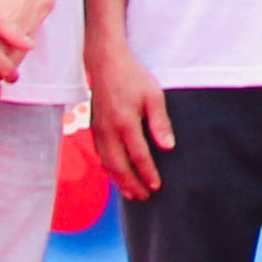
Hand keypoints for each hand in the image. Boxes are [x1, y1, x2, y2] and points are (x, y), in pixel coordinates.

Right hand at [89, 46, 176, 199]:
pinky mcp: (94, 128)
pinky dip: (109, 170)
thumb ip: (160, 122)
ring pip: (107, 163)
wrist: (105, 64)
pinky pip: (100, 155)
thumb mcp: (153, 95)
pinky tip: (116, 175)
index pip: (138, 156)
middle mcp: (108, 131)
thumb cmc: (133, 77)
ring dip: (119, 181)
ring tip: (131, 194)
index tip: (157, 186)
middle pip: (119, 166)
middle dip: (132, 184)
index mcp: (125, 123)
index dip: (148, 173)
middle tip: (145, 197)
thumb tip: (168, 146)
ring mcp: (98, 131)